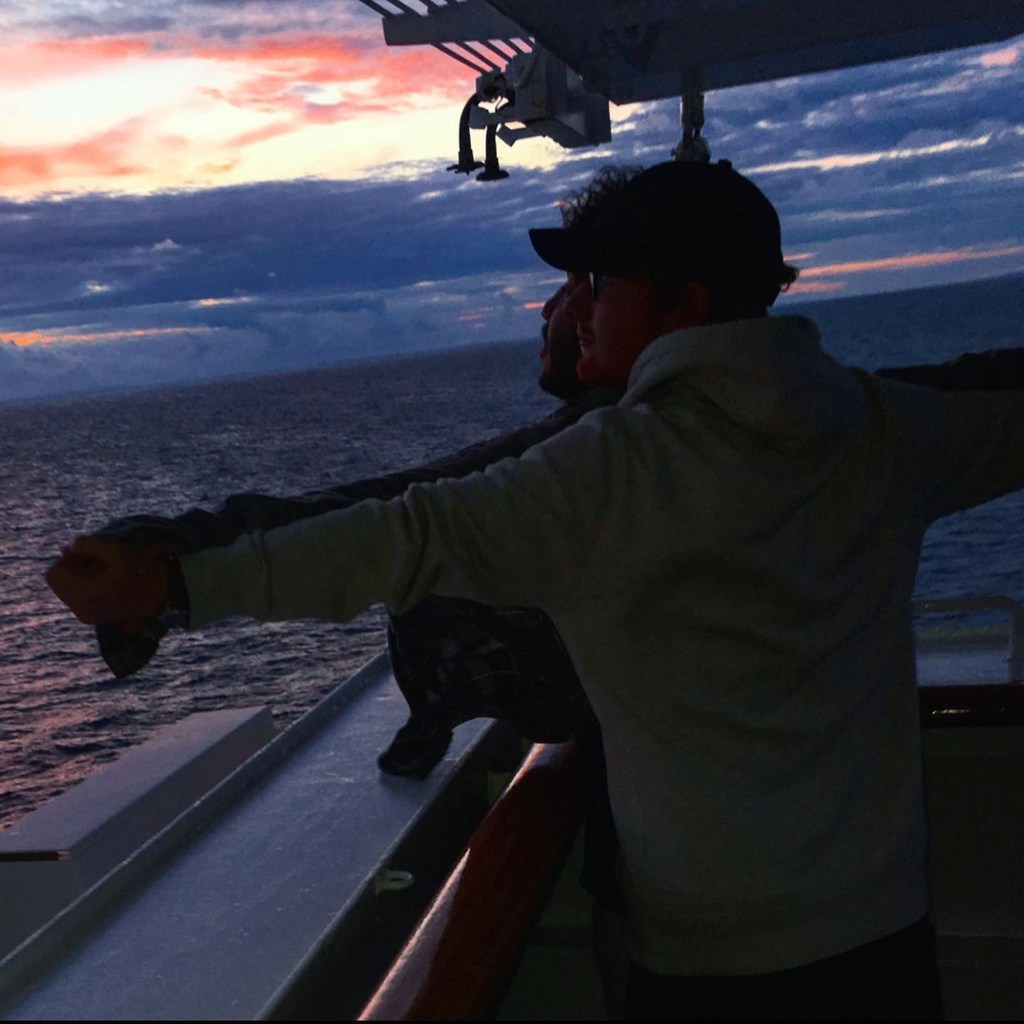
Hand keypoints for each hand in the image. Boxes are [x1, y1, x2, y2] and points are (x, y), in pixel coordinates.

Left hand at [46, 536, 169, 630]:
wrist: (174, 593)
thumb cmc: (148, 570)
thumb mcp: (118, 549)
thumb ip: (87, 543)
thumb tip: (72, 548)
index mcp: (84, 598)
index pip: (55, 572)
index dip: (71, 557)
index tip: (94, 554)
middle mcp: (83, 612)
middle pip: (62, 582)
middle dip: (77, 566)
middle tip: (103, 559)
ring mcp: (93, 616)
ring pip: (73, 588)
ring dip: (86, 574)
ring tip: (111, 568)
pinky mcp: (102, 616)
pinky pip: (85, 595)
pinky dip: (94, 583)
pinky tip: (115, 577)